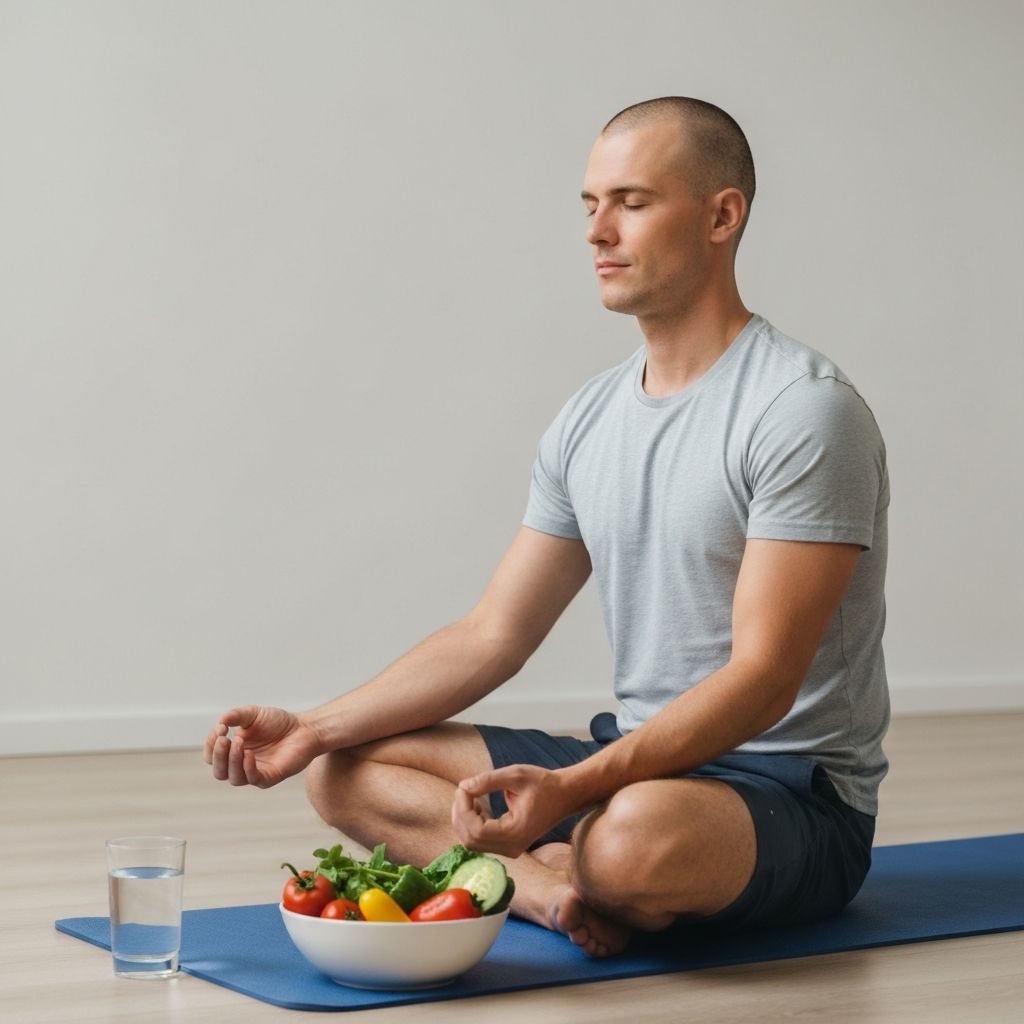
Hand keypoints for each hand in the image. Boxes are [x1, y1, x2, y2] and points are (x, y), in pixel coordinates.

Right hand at [203, 705, 322, 788]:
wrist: (305, 727)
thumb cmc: (279, 722)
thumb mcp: (253, 714)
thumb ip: (236, 716)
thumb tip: (220, 721)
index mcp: (234, 751)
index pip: (212, 755)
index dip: (211, 743)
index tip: (221, 728)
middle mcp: (242, 765)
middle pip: (219, 772)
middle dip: (217, 755)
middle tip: (224, 738)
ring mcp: (256, 772)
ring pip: (233, 778)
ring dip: (232, 760)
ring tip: (238, 742)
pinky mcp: (270, 777)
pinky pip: (253, 778)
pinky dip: (247, 767)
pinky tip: (249, 753)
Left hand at [451, 763, 575, 857]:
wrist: (565, 795)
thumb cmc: (544, 783)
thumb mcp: (516, 775)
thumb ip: (487, 780)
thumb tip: (463, 787)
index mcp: (516, 833)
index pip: (476, 830)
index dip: (463, 809)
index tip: (464, 787)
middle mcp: (512, 848)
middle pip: (470, 840)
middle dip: (460, 814)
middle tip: (464, 789)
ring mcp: (510, 850)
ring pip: (472, 843)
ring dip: (464, 819)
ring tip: (471, 796)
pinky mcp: (508, 846)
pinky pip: (480, 841)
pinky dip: (472, 824)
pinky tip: (478, 806)